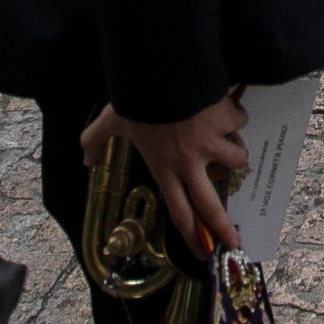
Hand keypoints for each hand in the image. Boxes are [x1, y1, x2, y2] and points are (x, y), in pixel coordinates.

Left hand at [81, 93, 251, 254]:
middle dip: (224, 229)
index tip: (203, 253)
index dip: (192, 236)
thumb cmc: (137, 99)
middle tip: (234, 243)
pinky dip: (234, 116)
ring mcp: (210, 143)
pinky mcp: (225, 121)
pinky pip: (239, 122)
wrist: (162, 71)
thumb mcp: (111, 121)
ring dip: (234, 152)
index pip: (179, 212)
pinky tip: (222, 106)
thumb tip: (84, 159)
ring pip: (236, 160)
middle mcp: (189, 163)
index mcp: (163, 168)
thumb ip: (94, 141)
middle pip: (211, 206)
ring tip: (226, 142)